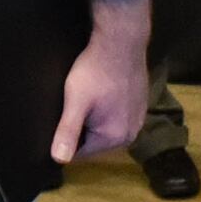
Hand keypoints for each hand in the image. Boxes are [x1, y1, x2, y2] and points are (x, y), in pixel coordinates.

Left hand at [48, 0, 153, 164]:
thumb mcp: (75, 101)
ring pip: (106, 128)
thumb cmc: (96, 70)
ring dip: (96, 117)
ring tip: (90, 97)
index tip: (64, 117)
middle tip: (77, 103)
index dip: (67, 137)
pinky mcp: (141, 106)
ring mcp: (138, 120)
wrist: (121, 41)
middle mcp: (131, 134)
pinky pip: (117, 116)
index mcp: (114, 138)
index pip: (80, 153)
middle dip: (83, 127)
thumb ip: (67, 131)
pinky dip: (109, 108)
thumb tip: (59, 160)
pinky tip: (103, 92)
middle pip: (95, 141)